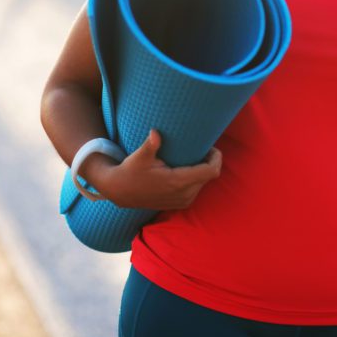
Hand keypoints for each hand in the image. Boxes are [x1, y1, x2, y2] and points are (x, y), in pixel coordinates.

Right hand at [89, 128, 221, 209]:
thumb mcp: (139, 157)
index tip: (211, 147)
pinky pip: (197, 189)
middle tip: (202, 147)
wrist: (120, 192)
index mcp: (178, 182)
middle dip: (209, 161)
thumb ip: (150, 145)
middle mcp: (184, 194)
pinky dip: (196, 178)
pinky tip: (187, 168)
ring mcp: (183, 201)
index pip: (211, 171)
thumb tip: (155, 132)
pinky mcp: (180, 204)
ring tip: (195, 156)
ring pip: (204, 183)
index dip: (216, 158)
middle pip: (209, 176)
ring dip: (203, 170)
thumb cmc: (131, 171)